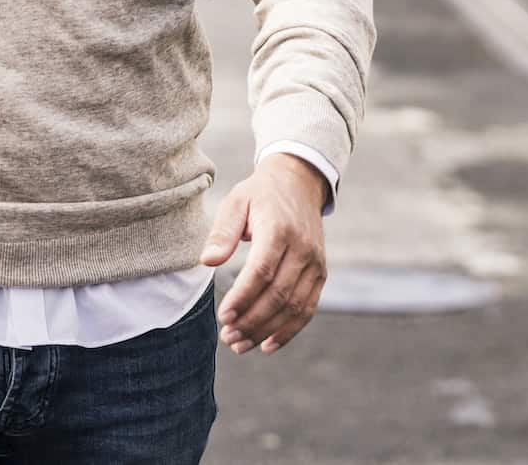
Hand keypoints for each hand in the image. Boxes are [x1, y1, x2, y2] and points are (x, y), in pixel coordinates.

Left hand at [199, 154, 329, 354]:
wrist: (299, 182)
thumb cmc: (260, 195)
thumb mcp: (236, 202)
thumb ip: (222, 232)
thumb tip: (207, 261)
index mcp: (279, 228)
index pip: (262, 271)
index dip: (243, 297)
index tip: (223, 317)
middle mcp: (302, 248)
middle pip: (279, 294)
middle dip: (252, 321)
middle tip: (227, 336)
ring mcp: (315, 262)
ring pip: (294, 306)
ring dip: (266, 330)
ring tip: (239, 344)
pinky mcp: (320, 273)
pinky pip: (308, 308)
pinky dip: (289, 331)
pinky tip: (266, 345)